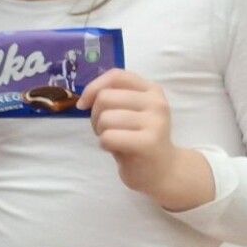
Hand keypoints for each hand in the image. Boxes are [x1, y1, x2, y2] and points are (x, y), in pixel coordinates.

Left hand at [81, 69, 214, 211]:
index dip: (93, 87)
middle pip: (105, 97)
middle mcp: (156, 102)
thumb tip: (85, 99)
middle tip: (106, 130)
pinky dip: (104, 145)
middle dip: (95, 115)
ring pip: (105, 118)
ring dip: (101, 132)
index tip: (83, 104)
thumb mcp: (129, 112)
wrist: (162, 171)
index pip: (116, 75)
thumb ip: (113, 99)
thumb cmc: (138, 139)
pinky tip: (117, 149)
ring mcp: (155, 121)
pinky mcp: (149, 142)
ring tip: (115, 140)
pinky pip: (108, 137)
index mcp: (151, 90)